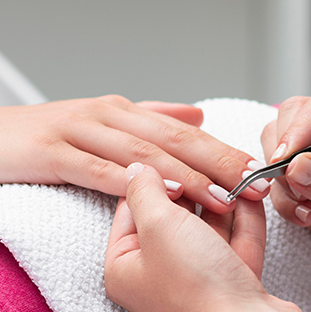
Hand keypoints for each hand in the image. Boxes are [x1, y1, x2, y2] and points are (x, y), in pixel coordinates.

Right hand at [0, 95, 269, 212]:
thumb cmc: (54, 134)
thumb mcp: (109, 121)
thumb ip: (155, 119)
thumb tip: (197, 117)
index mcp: (128, 113)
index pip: (185, 133)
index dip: (222, 151)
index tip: (255, 171)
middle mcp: (111, 118)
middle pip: (174, 141)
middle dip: (218, 164)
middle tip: (253, 184)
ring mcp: (82, 133)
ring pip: (143, 156)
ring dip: (185, 178)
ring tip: (221, 198)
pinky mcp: (54, 153)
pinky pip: (98, 170)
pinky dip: (131, 183)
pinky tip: (158, 197)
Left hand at [104, 164, 301, 311]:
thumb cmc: (194, 283)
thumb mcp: (159, 225)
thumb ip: (145, 190)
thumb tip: (137, 168)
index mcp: (125, 267)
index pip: (132, 209)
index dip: (155, 181)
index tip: (176, 160)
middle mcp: (157, 275)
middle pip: (173, 216)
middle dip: (197, 190)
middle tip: (212, 167)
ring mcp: (195, 279)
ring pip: (207, 227)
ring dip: (223, 202)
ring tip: (237, 177)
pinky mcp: (227, 282)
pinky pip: (232, 241)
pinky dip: (242, 220)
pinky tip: (251, 197)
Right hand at [261, 93, 310, 302]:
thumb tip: (293, 166)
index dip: (296, 133)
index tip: (283, 161)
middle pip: (288, 125)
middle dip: (283, 157)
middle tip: (294, 187)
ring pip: (277, 156)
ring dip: (282, 185)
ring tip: (308, 210)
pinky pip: (280, 188)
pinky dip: (285, 204)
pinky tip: (309, 219)